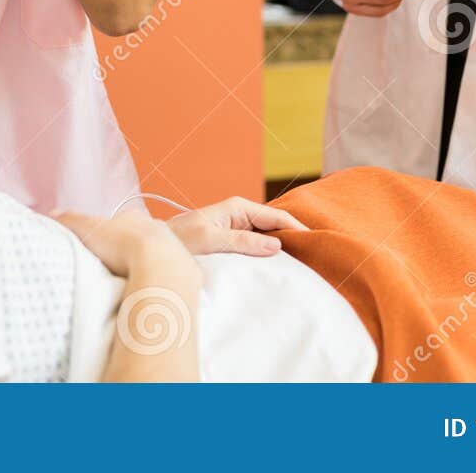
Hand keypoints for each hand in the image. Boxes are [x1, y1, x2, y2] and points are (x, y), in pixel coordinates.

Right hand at [52, 208, 196, 278]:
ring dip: (147, 265)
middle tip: (115, 267)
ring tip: (131, 282)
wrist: (159, 263)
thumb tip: (52, 214)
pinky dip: (160, 280)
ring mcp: (173, 248)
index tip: (101, 248)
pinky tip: (150, 291)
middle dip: (129, 250)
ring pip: (157, 255)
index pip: (119, 224)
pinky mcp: (183, 269)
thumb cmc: (123, 244)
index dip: (109, 235)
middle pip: (140, 238)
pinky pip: (169, 274)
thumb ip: (70, 220)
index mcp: (133, 218)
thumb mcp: (87, 229)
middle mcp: (156, 229)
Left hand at [166, 196, 306, 256]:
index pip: (277, 216)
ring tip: (307, 264)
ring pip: (270, 237)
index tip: (317, 243)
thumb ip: (242, 241)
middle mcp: (242, 215)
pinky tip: (283, 267)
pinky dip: (272, 255)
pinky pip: (259, 247)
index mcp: (239, 207)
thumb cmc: (179, 238)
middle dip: (295, 238)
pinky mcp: (235, 243)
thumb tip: (276, 245)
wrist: (158, 246)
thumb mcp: (210, 239)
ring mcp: (239, 229)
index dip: (298, 228)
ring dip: (285, 249)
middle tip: (317, 256)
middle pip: (277, 226)